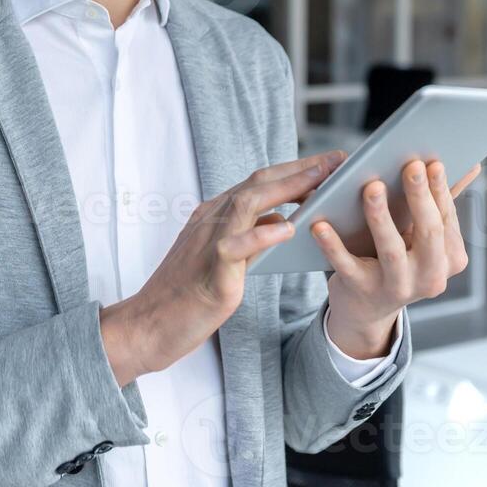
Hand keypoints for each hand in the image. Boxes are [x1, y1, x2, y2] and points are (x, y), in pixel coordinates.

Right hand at [99, 151, 346, 386]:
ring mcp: (208, 241)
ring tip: (321, 182)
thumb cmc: (186, 295)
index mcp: (214, 215)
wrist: (149, 325)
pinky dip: (262, 234)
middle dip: (300, 169)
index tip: (328, 164)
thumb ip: (250, 236)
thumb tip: (280, 220)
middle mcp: (210, 219)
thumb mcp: (223, 258)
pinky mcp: (210, 270)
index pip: (258, 182)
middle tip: (337, 161)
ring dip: (287, 188)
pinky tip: (288, 228)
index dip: (294, 170)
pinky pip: (236, 245)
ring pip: (248, 203)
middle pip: (258, 183)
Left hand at [316, 160, 482, 358]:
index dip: (439, 189)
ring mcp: (397, 287)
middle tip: (410, 166)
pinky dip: (333, 244)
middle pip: (428, 233)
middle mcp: (430, 277)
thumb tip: (472, 164)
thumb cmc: (399, 260)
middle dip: (420, 197)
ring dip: (381, 216)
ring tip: (371, 187)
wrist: (367, 309)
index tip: (432, 161)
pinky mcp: (362, 291)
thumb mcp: (423, 237)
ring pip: (390, 250)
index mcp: (451, 259)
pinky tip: (320, 224)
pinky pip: (347, 265)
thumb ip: (441, 203)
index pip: (446, 218)